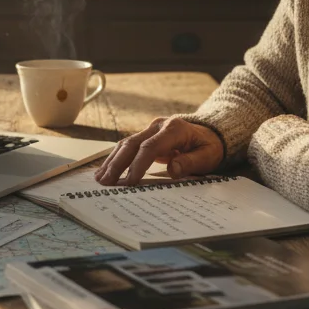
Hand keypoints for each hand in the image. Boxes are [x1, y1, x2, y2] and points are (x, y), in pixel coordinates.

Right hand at [95, 117, 224, 185]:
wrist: (209, 132)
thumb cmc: (209, 146)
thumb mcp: (208, 156)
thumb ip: (191, 162)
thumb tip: (173, 170)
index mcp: (174, 128)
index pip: (150, 147)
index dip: (138, 165)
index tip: (130, 182)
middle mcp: (158, 126)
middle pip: (132, 144)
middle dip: (117, 164)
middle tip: (105, 182)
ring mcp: (150, 130)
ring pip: (126, 144)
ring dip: (112, 162)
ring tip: (100, 179)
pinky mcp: (145, 136)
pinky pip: (128, 147)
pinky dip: (116, 159)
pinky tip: (106, 170)